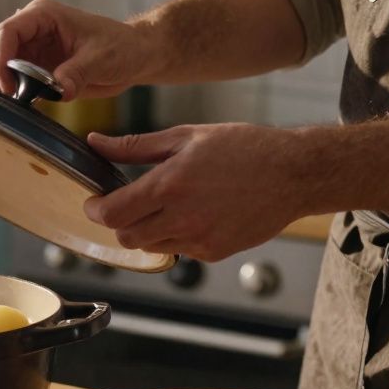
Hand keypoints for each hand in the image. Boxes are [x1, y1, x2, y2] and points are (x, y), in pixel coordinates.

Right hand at [0, 0, 160, 99]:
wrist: (134, 56)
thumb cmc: (122, 47)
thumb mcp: (102, 59)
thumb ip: (77, 73)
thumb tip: (57, 91)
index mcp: (43, 15)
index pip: (6, 32)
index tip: (6, 85)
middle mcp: (30, 28)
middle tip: (10, 96)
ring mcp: (29, 47)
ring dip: (0, 83)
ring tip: (20, 100)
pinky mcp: (32, 67)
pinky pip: (9, 79)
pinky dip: (10, 91)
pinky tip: (25, 102)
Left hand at [82, 124, 306, 261]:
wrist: (295, 173)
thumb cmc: (244, 148)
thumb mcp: (186, 137)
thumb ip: (135, 145)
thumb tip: (96, 142)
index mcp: (170, 185)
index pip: (113, 213)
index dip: (95, 210)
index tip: (94, 203)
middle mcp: (182, 217)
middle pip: (126, 237)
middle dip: (118, 222)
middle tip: (124, 205)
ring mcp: (200, 238)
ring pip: (150, 246)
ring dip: (145, 230)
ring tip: (162, 207)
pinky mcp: (215, 252)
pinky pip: (179, 250)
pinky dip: (174, 236)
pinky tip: (191, 214)